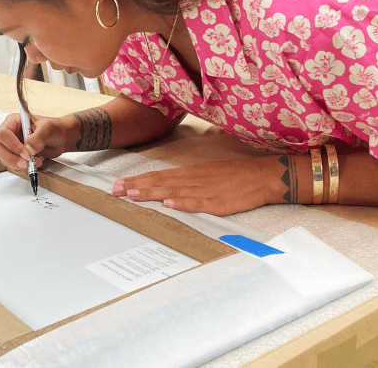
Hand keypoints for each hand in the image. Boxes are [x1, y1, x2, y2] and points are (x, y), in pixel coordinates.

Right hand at [0, 113, 71, 170]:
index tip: (26, 153)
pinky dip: (20, 166)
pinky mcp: (15, 155)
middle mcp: (9, 133)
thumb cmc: (54, 128)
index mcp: (13, 121)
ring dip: (16, 163)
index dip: (12, 145)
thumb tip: (28, 148)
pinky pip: (10, 163)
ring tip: (34, 161)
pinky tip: (33, 163)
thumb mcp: (48, 128)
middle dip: (10, 157)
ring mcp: (11, 145)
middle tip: (25, 163)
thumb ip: (38, 137)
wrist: (61, 138)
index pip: (3, 133)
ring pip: (2, 157)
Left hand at [111, 156, 288, 215]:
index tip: (119, 184)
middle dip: (137, 186)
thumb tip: (166, 189)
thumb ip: (187, 181)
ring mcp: (206, 190)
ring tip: (134, 195)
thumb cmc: (235, 176)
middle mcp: (194, 179)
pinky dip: (184, 203)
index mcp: (191, 173)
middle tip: (115, 190)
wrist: (263, 176)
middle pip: (161, 182)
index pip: (159, 176)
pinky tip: (170, 204)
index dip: (138, 180)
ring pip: (174, 191)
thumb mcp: (207, 174)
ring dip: (153, 193)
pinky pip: (199, 203)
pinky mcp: (219, 201)